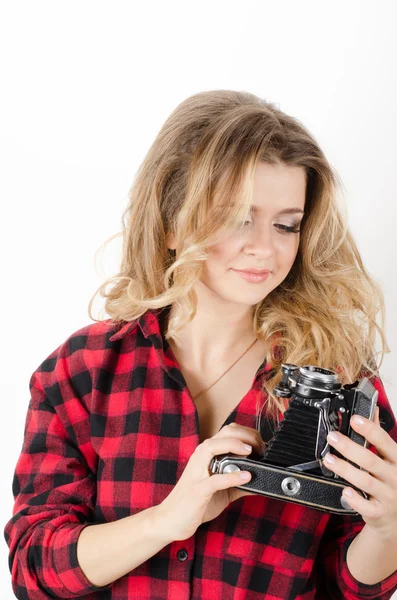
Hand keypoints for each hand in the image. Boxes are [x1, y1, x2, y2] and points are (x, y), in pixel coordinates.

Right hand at [156, 423, 264, 541]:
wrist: (170, 519)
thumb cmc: (195, 503)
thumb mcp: (222, 490)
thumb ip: (238, 483)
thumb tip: (261, 481)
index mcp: (207, 454)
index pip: (229, 431)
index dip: (249, 434)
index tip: (263, 446)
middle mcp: (200, 457)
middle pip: (224, 433)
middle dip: (247, 436)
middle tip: (262, 448)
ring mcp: (197, 471)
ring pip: (213, 447)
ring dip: (235, 445)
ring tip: (252, 452)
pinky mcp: (197, 490)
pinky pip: (215, 480)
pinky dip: (232, 477)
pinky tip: (246, 477)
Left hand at [324, 406, 396, 540]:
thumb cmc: (392, 481)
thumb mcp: (391, 458)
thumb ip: (379, 436)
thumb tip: (372, 409)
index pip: (384, 442)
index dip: (370, 429)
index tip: (354, 419)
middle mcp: (394, 477)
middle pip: (370, 460)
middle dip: (349, 447)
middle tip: (332, 437)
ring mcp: (388, 495)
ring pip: (365, 481)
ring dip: (345, 469)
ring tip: (329, 459)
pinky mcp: (379, 512)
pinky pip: (366, 506)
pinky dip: (355, 498)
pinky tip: (344, 490)